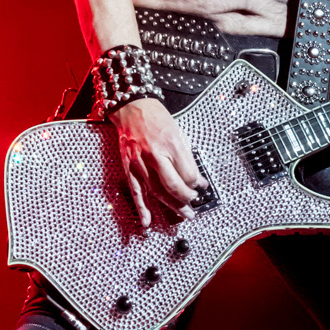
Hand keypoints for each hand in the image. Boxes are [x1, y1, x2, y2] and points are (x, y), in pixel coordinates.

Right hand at [110, 98, 205, 228]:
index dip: (196, 183)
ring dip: (171, 206)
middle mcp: (155, 155)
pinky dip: (142, 209)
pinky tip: (148, 222)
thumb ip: (187, 156)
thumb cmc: (157, 118)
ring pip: (157, 192)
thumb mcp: (179, 132)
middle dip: (186, 199)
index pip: (188, 174)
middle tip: (194, 205)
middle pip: (173, 186)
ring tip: (184, 215)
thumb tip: (196, 178)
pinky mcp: (129, 167)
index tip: (201, 186)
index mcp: (171, 144)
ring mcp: (140, 163)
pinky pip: (136, 192)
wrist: (132, 107)